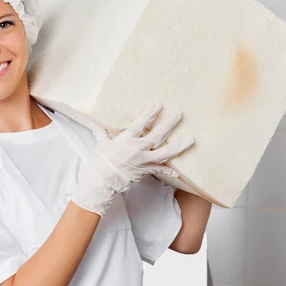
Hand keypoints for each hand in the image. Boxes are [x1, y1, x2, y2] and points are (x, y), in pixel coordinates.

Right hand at [69, 102, 193, 215]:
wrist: (101, 181)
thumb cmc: (100, 160)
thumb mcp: (101, 141)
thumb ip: (103, 129)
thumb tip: (95, 117)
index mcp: (126, 140)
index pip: (140, 123)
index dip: (150, 113)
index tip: (157, 104)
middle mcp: (137, 150)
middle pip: (158, 135)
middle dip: (169, 124)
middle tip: (179, 114)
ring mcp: (144, 161)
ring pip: (165, 153)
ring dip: (178, 146)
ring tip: (190, 139)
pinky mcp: (146, 171)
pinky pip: (161, 170)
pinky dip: (169, 170)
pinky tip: (178, 171)